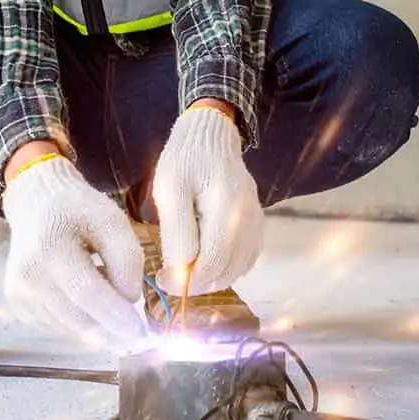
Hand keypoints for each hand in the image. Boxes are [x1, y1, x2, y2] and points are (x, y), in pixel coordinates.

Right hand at [1, 155, 144, 343]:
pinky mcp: (18, 305)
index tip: (141, 333)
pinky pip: (56, 327)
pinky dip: (78, 323)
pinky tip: (88, 305)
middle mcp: (28, 276)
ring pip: (68, 328)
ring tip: (112, 308)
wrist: (36, 205)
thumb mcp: (112, 220)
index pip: (86, 292)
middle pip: (76, 317)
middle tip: (137, 337)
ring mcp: (18, 294)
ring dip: (96, 328)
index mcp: (50, 248)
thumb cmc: (78, 211)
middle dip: (111, 331)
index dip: (115, 316)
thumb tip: (130, 300)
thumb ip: (127, 258)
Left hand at [150, 105, 263, 294]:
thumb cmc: (185, 160)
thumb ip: (177, 233)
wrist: (212, 136)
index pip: (211, 265)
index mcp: (227, 209)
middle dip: (195, 283)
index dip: (184, 282)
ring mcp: (257, 223)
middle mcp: (249, 220)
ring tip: (184, 267)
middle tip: (168, 275)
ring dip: (209, 278)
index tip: (160, 278)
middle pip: (225, 273)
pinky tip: (206, 259)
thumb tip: (180, 273)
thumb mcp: (169, 190)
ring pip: (236, 271)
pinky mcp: (258, 225)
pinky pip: (245, 260)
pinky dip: (225, 269)